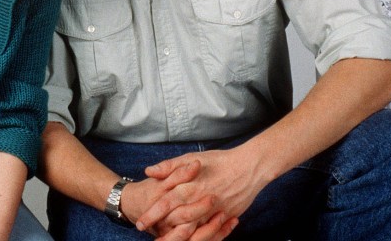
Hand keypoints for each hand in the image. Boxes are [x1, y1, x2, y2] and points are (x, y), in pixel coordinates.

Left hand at [112, 161, 232, 240]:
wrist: (250, 167)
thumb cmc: (219, 161)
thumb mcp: (192, 158)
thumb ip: (170, 166)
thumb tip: (149, 171)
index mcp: (190, 186)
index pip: (165, 204)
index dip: (152, 214)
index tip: (141, 223)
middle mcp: (200, 202)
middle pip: (176, 223)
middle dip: (162, 233)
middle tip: (150, 237)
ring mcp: (213, 212)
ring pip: (192, 233)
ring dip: (178, 240)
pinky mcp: (225, 218)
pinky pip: (209, 234)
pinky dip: (198, 239)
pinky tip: (188, 240)